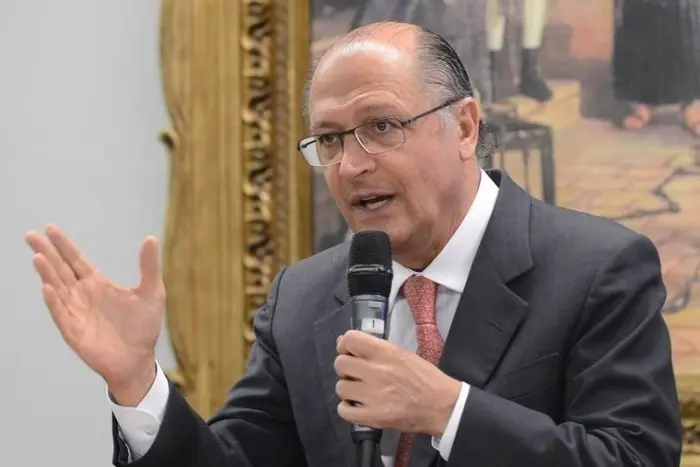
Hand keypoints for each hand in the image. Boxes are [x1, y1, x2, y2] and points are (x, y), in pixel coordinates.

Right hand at [25, 224, 163, 405]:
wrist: (138, 359)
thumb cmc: (143, 327)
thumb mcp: (152, 292)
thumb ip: (149, 266)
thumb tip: (151, 238)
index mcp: (98, 284)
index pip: (76, 260)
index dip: (64, 245)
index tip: (50, 228)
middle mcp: (82, 295)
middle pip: (60, 269)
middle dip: (46, 252)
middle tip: (31, 235)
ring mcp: (76, 312)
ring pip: (57, 288)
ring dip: (47, 273)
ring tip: (39, 257)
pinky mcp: (74, 331)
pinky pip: (61, 314)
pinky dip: (54, 301)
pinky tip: (47, 288)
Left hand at [334, 330, 460, 437]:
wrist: (443, 406)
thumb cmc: (425, 378)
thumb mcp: (404, 354)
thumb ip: (378, 349)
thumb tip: (350, 344)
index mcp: (386, 353)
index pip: (350, 339)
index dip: (344, 345)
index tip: (348, 351)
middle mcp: (377, 371)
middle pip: (340, 364)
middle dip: (345, 368)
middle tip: (356, 374)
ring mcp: (373, 395)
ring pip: (340, 387)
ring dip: (348, 389)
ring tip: (359, 392)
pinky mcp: (373, 417)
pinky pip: (344, 411)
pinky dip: (347, 408)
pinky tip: (357, 406)